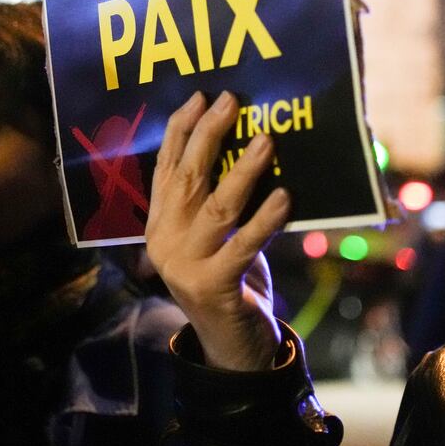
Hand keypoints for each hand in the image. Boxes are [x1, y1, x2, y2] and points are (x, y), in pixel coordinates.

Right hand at [146, 90, 291, 370]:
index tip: (200, 97)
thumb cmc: (229, 282)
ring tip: (266, 140)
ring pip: (216, 207)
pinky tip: (285, 196)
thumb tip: (246, 144)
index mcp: (159, 224)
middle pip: (187, 178)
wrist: (231, 348)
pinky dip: (266, 218)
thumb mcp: (215, 239)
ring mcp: (186, 265)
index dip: (180, 130)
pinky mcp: (214, 286)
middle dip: (209, 136)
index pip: (165, 167)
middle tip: (230, 102)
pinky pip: (243, 245)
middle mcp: (165, 241)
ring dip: (243, 171)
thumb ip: (215, 202)